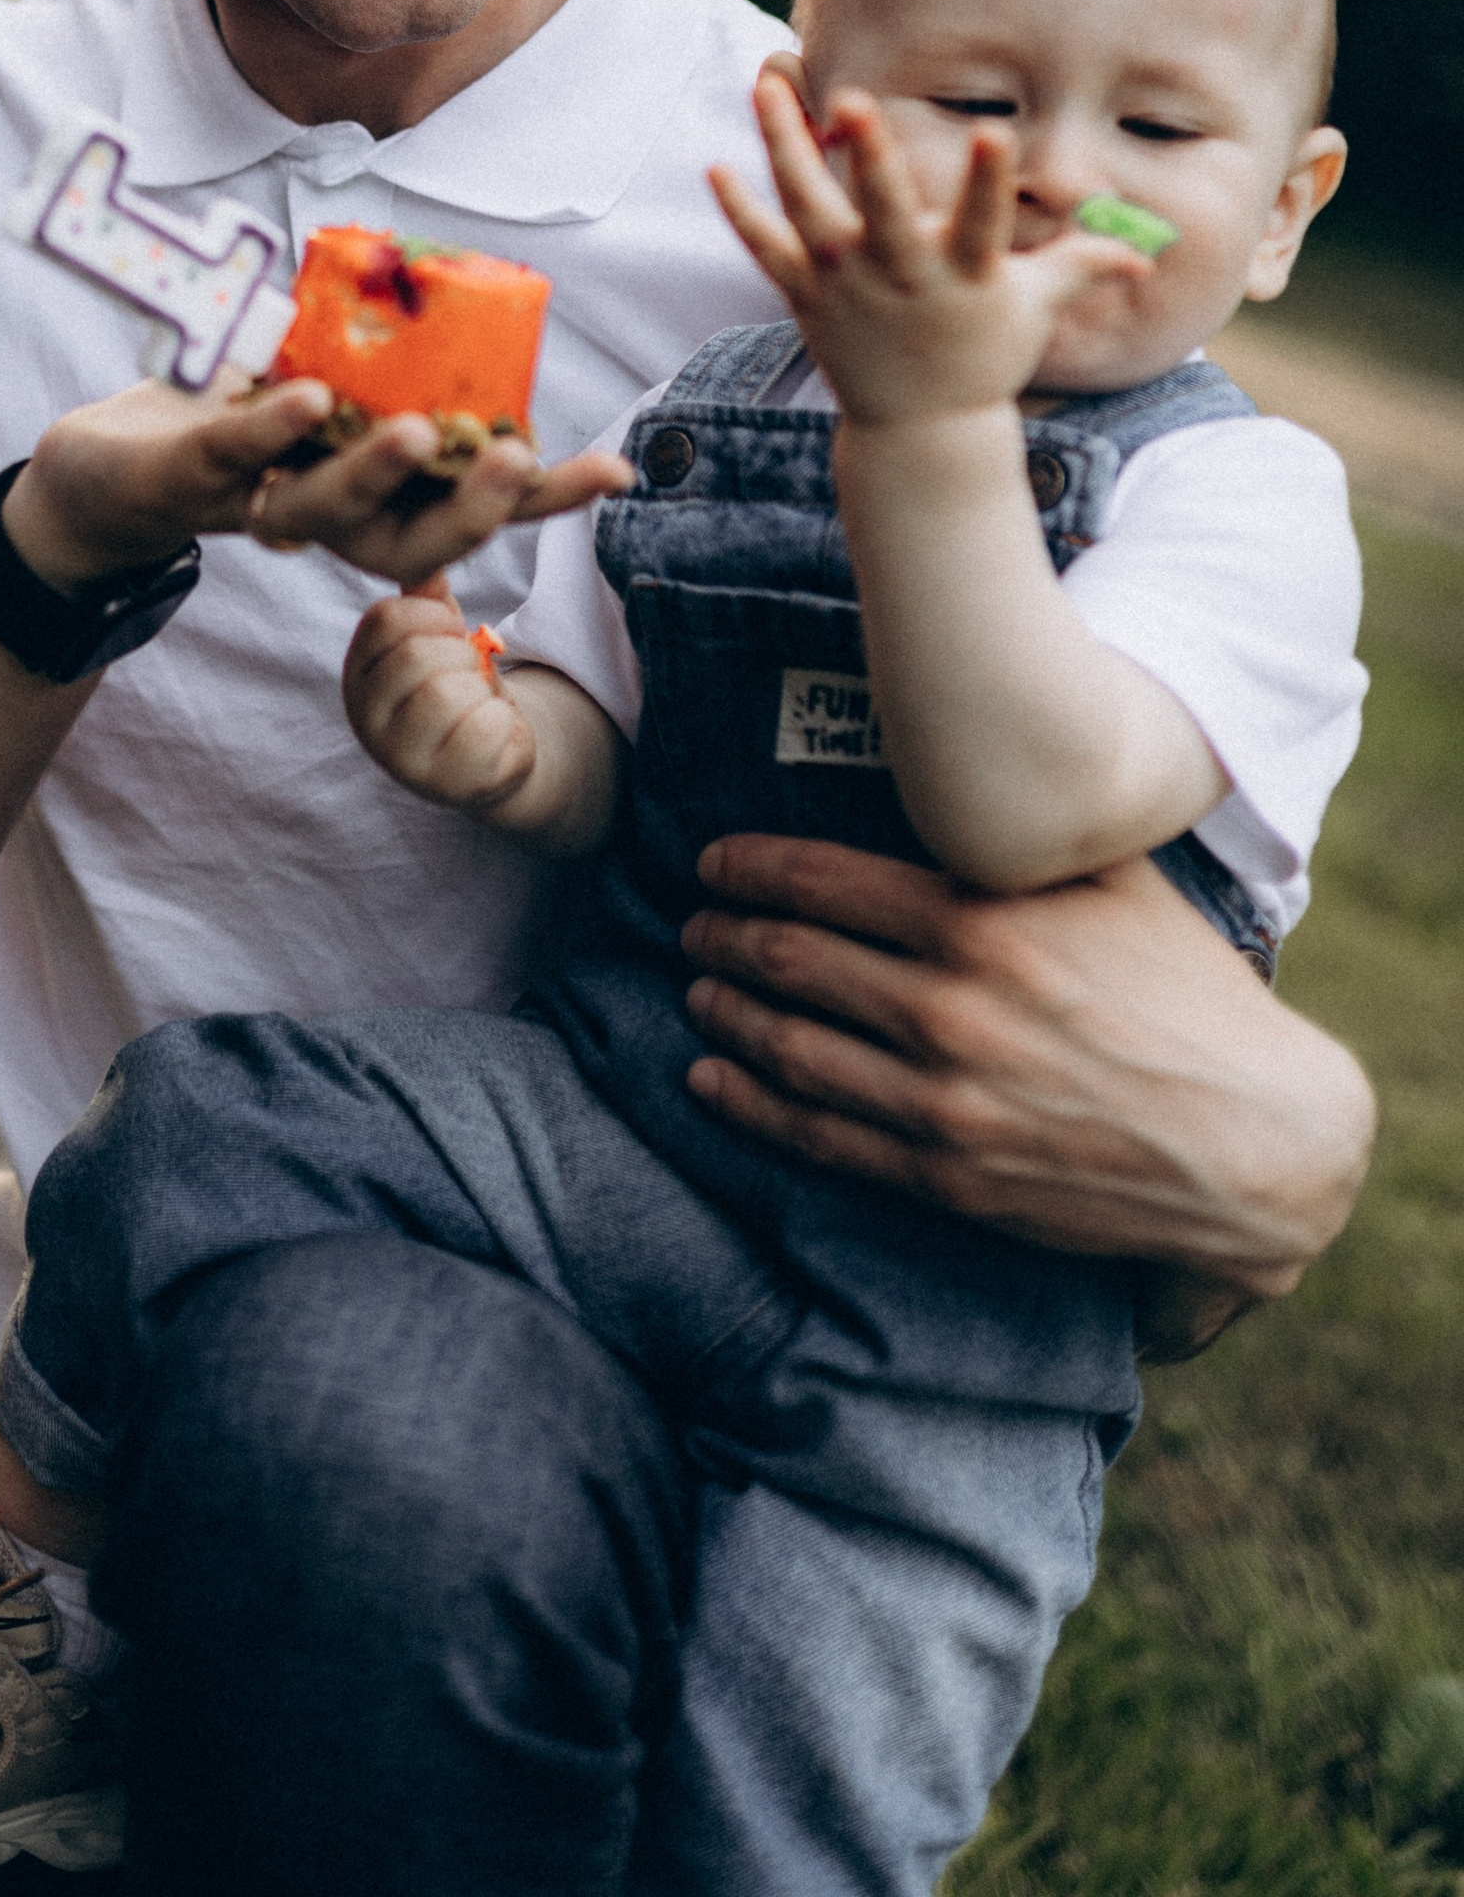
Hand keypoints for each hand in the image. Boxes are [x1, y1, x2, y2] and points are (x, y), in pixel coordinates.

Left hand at [10, 376, 627, 592]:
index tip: (615, 471)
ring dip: (375, 475)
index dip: (542, 501)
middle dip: (473, 508)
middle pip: (410, 540)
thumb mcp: (320, 389)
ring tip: (422, 433)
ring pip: (322, 512)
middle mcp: (322, 523)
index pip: (467, 513)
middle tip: (525, 459)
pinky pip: (233, 455)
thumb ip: (382, 362)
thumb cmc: (231, 426)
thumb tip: (463, 288)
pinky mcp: (185, 477)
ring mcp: (252, 507)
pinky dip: (271, 427)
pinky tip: (310, 396)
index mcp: (368, 503)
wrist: (100, 470)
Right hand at [344, 585, 535, 816]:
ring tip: (477, 702)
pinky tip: (493, 732)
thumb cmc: (461, 685)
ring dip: (480, 689)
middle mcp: (365, 719)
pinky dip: (502, 722)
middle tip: (468, 674)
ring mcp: (400, 759)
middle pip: (416, 656)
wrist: (494, 753)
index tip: (451, 631)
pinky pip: (483, 730)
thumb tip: (422, 555)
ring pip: (445, 694)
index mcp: (358, 674)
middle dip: (460, 655)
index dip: (433, 615)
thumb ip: (427, 599)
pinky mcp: (444, 786)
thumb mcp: (439, 637)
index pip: (384, 620)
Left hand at [678, 835, 1375, 1301]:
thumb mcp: (1114, 885)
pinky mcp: (951, 1175)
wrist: (1257, 1144)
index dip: (750, 868)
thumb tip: (957, 775)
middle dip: (726, 936)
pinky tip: (712, 1081)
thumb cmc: (1189, 998)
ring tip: (697, 990)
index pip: (823, 880)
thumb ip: (1024, 841)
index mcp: (983, 921)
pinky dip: (751, 1104)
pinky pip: (821, 1136)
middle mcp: (951, 1007)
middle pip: (791, 961)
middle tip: (694, 923)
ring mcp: (946, 1099)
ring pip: (791, 1049)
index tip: (712, 862)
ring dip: (726, 1015)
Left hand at [709, 68, 1142, 426]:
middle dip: (870, 157)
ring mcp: (847, 288)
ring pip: (810, 209)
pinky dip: (741, 214)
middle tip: (854, 100)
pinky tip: (717, 167)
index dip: (991, 179)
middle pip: (884, 211)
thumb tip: (1152, 250)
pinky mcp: (806, 300)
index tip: (999, 131)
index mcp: (965, 276)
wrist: (921, 431)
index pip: (985, 220)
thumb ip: (1082, 265)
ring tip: (767, 81)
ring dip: (785, 146)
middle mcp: (902, 278)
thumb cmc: (982, 355)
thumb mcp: (1035, 310)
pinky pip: (766, 250)